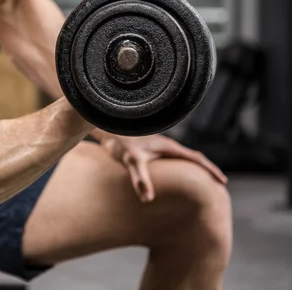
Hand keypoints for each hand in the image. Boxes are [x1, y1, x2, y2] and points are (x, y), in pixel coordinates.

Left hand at [99, 133, 227, 202]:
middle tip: (217, 184)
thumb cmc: (120, 142)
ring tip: (199, 183)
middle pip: (191, 158)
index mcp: (169, 146)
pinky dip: (176, 170)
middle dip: (205, 170)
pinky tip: (173, 179)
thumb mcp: (132, 161)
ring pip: (180, 159)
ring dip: (191, 169)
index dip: (210, 169)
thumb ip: (140, 179)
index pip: (196, 158)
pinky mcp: (148, 152)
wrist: (106, 129)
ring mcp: (157, 148)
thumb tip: (148, 199)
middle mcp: (165, 146)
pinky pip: (168, 161)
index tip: (222, 181)